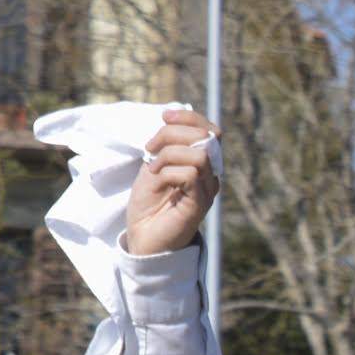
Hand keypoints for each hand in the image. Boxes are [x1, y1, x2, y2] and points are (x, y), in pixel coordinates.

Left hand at [123, 108, 220, 259]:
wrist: (144, 237)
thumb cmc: (149, 204)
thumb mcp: (155, 166)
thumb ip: (167, 146)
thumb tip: (171, 118)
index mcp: (202, 164)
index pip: (210, 130)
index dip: (189, 117)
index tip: (164, 117)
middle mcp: (210, 176)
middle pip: (208, 136)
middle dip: (173, 133)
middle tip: (150, 147)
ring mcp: (207, 190)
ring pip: (200, 154)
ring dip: (169, 153)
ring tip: (152, 166)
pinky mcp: (200, 204)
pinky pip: (191, 175)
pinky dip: (167, 171)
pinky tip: (154, 179)